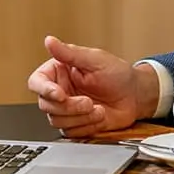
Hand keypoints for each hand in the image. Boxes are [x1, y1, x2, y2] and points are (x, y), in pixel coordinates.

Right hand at [27, 35, 156, 138]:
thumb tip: (49, 41)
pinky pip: (71, 132)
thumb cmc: (118, 74)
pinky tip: (100, 116)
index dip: (44, 90)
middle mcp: (60, 91)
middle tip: (88, 102)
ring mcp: (67, 109)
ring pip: (57, 121)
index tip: (60, 94)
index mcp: (59, 72)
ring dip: (80, 117)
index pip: (37, 82)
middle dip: (69, 107)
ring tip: (98, 108)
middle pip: (46, 105)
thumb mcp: (95, 59)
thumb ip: (69, 53)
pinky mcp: (76, 124)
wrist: (135, 96)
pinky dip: (87, 126)